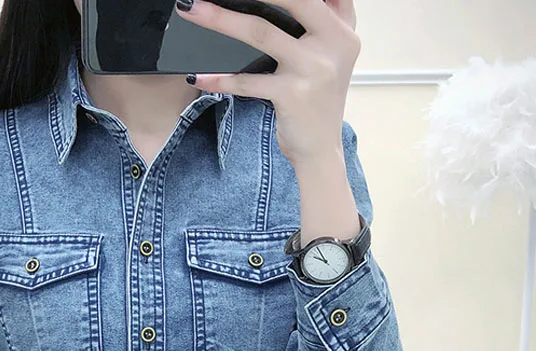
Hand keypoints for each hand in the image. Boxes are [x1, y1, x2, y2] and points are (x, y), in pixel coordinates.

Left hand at [174, 0, 360, 163]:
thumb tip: (275, 3)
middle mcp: (334, 43)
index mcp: (343, 28)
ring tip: (193, 11)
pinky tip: (198, 77)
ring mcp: (313, 68)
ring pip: (261, 32)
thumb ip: (318, 25)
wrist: (320, 150)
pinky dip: (219, 79)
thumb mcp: (328, 57)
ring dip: (220, 20)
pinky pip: (247, 81)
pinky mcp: (292, 94)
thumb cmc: (315, 102)